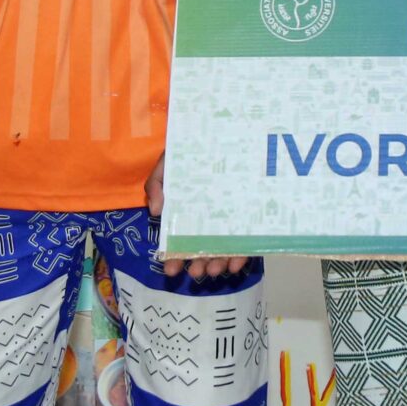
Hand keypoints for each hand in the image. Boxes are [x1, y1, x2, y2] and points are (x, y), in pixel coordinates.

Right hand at [147, 155, 248, 283]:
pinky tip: (236, 262)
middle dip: (199, 263)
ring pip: (225, 247)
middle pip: (203, 247)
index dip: (174, 257)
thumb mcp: (167, 164)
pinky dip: (242, 254)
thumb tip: (157, 212)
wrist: (224, 133)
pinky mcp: (250, 216)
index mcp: (187, 212)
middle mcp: (208, 220)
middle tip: (196, 272)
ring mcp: (230, 219)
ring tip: (216, 268)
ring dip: (219, 262)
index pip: (179, 239)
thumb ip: (156, 184)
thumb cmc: (190, 152)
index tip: (171, 270)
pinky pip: (247, 239)